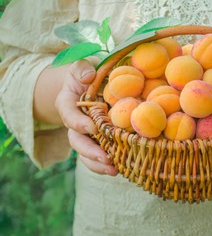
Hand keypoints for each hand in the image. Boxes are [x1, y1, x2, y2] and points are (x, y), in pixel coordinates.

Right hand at [55, 59, 116, 175]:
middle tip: (105, 158)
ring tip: (114, 170)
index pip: (68, 114)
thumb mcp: (82, 66)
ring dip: (98, 164)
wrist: (92, 85)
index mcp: (68, 104)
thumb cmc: (87, 74)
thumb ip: (82, 68)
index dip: (78, 123)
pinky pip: (98, 155)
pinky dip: (106, 164)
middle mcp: (75, 123)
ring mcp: (86, 135)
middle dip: (90, 151)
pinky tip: (120, 169)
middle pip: (77, 140)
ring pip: (86, 153)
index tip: (92, 127)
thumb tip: (89, 76)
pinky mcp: (98, 141)